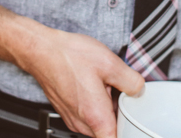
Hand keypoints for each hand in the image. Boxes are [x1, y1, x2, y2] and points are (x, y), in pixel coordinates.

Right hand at [22, 27, 143, 137]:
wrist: (41, 50)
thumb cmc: (68, 56)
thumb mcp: (109, 63)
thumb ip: (131, 81)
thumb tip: (139, 90)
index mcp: (97, 117)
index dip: (129, 132)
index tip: (133, 121)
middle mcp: (82, 123)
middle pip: (111, 130)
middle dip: (120, 113)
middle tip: (118, 91)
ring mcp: (73, 119)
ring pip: (99, 122)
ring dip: (106, 107)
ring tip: (103, 84)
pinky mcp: (67, 111)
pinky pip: (88, 115)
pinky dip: (95, 103)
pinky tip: (93, 83)